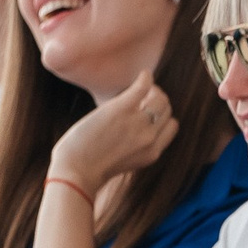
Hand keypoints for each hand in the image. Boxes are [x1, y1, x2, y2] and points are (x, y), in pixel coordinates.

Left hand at [49, 71, 178, 195]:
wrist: (76, 172)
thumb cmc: (91, 169)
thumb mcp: (124, 162)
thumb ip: (135, 148)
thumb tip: (131, 128)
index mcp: (152, 153)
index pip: (171, 126)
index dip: (162, 116)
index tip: (149, 111)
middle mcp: (150, 138)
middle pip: (167, 110)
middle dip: (158, 101)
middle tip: (145, 96)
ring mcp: (138, 123)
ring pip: (160, 98)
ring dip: (154, 90)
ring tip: (142, 88)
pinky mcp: (122, 109)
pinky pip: (144, 87)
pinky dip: (146, 78)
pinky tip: (144, 75)